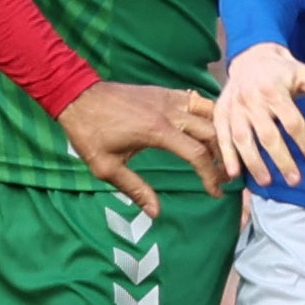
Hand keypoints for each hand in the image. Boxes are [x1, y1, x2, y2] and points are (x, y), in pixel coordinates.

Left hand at [57, 81, 220, 214]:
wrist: (76, 97)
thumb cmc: (89, 133)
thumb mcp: (107, 168)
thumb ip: (135, 189)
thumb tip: (155, 213)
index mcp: (157, 131)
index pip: (198, 154)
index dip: (211, 175)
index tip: (215, 192)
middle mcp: (168, 112)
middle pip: (212, 132)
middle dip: (225, 155)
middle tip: (227, 176)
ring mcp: (167, 98)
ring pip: (209, 111)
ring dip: (220, 132)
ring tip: (222, 153)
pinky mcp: (163, 92)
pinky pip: (196, 99)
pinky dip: (208, 113)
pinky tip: (209, 129)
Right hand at [212, 43, 304, 188]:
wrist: (251, 57)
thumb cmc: (284, 71)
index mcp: (273, 89)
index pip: (292, 122)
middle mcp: (251, 100)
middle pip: (268, 136)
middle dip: (282, 160)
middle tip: (295, 180)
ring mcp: (234, 107)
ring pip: (243, 139)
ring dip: (254, 163)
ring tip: (266, 182)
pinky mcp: (221, 112)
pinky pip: (222, 136)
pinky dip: (227, 155)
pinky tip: (233, 173)